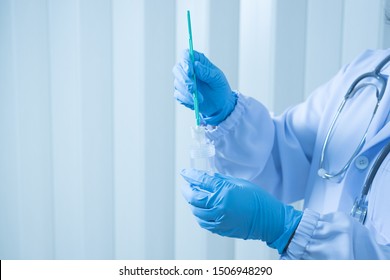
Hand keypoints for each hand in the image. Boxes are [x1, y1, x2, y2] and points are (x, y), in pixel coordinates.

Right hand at [172, 50, 236, 125]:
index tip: (190, 71)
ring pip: (177, 83)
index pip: (185, 55)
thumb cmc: (220, 87)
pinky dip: (186, 99)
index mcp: (197, 61)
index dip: (185, 61)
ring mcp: (183, 82)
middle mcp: (188, 70)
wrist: (220, 104)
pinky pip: (178, 95)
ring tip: (200, 98)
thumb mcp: (218, 78)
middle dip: (184, 79)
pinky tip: (195, 102)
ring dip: (187, 92)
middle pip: (177, 69)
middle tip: (193, 88)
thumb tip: (196, 65)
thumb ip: (207, 72)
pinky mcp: (182, 94)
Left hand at [180, 169, 302, 252]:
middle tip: (186, 185)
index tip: (185, 173)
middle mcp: (219, 206)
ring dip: (192, 203)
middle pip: (194, 197)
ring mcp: (219, 219)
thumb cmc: (259, 200)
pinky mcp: (221, 229)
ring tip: (193, 197)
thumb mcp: (241, 183)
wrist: (270, 220)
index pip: (201, 181)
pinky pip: (203, 222)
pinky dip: (199, 215)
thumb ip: (222, 181)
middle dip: (187, 190)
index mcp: (225, 191)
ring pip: (196, 211)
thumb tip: (209, 177)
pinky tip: (200, 210)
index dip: (191, 176)